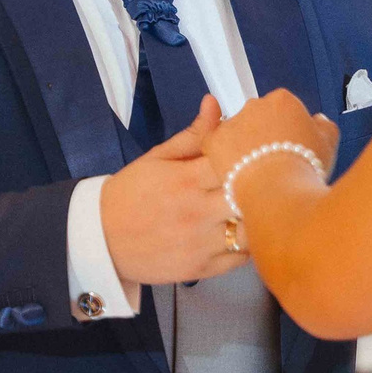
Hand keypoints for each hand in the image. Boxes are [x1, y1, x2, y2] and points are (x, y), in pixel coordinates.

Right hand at [98, 97, 249, 283]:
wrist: (100, 240)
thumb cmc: (131, 194)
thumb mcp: (157, 159)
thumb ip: (193, 135)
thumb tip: (216, 103)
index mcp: (186, 179)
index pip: (236, 161)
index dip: (253, 154)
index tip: (259, 150)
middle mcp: (197, 212)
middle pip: (251, 196)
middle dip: (264, 186)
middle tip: (271, 179)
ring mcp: (201, 244)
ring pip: (251, 230)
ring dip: (261, 217)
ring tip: (263, 208)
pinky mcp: (203, 270)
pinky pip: (242, 258)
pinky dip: (250, 244)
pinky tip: (247, 231)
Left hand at [205, 89, 340, 205]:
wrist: (278, 191)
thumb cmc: (306, 167)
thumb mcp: (328, 145)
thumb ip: (324, 128)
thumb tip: (318, 121)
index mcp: (283, 100)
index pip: (284, 108)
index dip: (287, 128)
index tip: (290, 146)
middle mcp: (254, 105)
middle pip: (259, 117)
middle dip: (264, 134)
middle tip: (272, 158)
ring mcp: (231, 122)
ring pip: (236, 131)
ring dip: (242, 144)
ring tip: (254, 170)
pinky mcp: (212, 142)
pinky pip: (215, 145)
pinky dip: (221, 155)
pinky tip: (232, 170)